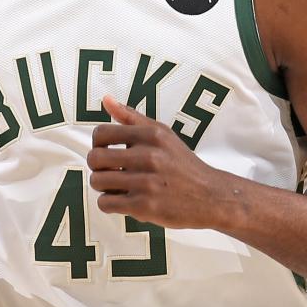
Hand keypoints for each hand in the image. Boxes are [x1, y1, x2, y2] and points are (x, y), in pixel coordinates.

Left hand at [87, 95, 225, 228]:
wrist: (210, 196)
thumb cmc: (181, 163)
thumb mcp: (162, 133)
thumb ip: (131, 117)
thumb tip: (106, 99)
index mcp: (151, 135)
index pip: (101, 133)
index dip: (98, 143)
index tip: (106, 150)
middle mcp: (149, 156)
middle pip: (95, 158)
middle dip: (97, 166)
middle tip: (108, 170)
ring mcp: (146, 182)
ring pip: (97, 181)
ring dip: (102, 186)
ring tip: (116, 186)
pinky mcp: (145, 206)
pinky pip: (106, 203)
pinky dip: (108, 203)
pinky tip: (122, 199)